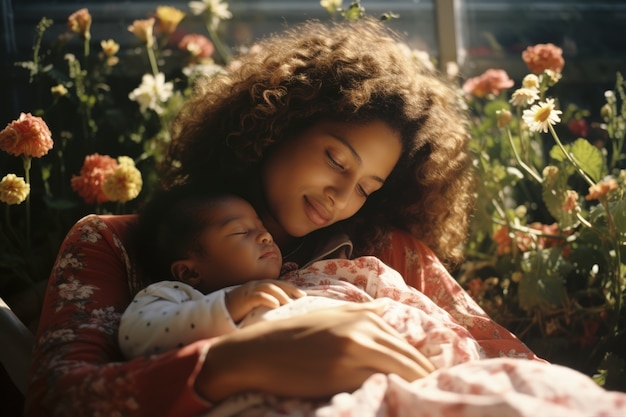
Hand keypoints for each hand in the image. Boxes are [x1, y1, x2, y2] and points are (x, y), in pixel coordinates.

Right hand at [195, 300, 435, 401]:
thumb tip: (386, 308)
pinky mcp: (345, 371)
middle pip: (409, 359)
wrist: (258, 351)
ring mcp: (355, 349)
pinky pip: (380, 382)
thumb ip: (360, 312)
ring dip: (418, 386)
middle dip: (426, 378)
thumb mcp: (327, 316)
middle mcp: (364, 329)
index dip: (421, 367)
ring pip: (402, 371)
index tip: (430, 382)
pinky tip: (400, 400)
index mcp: (363, 316)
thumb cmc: (291, 336)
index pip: (405, 346)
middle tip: (439, 395)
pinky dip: (394, 391)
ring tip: (427, 401)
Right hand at [225, 280, 305, 322]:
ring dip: (280, 294)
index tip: (303, 295)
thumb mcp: (256, 308)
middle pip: (277, 284)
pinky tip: (275, 305)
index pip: (279, 285)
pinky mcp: (243, 298)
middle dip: (290, 289)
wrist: (218, 313)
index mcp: (261, 287)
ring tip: (289, 302)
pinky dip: (267, 299)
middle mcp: (256, 286)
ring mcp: (249, 290)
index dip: (291, 288)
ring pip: (268, 287)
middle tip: (302, 296)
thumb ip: (268, 309)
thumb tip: (285, 316)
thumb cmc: (239, 312)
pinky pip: (257, 296)